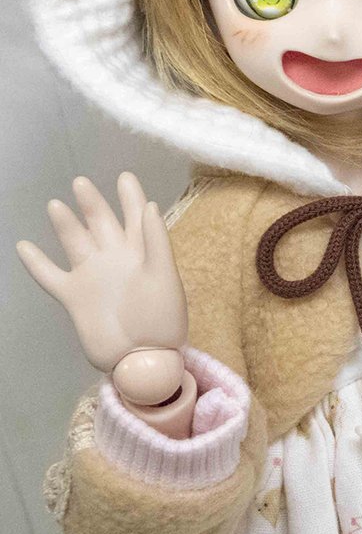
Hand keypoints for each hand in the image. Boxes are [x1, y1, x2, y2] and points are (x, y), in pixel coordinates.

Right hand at [17, 173, 188, 403]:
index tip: (124, 176)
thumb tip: (150, 205)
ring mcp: (92, 276)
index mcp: (142, 252)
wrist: (143, 358)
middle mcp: (115, 259)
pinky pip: (50, 275)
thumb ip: (156, 241)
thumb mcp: (166, 277)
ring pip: (75, 242)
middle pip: (102, 223)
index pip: (136, 217)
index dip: (131, 196)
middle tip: (81, 182)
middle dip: (93, 202)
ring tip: (55, 204)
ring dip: (66, 223)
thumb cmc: (162, 318)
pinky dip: (36, 262)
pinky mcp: (73, 297)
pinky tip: (24, 246)